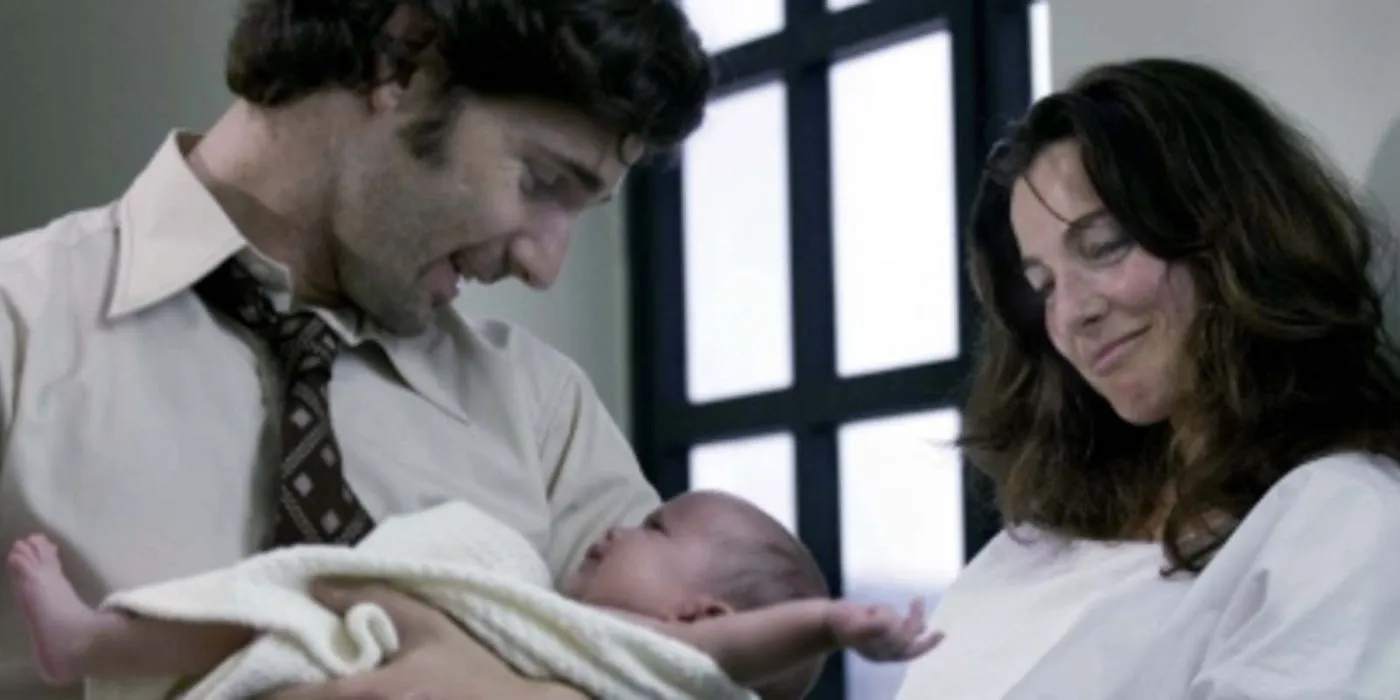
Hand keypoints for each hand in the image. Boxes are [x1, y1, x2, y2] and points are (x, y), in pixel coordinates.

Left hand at [255, 580, 589, 699]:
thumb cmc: (473, 673)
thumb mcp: (428, 627)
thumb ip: (374, 599)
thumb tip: (319, 584)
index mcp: (363, 695)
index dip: (260, 695)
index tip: (234, 686)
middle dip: (284, 697)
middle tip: (259, 691)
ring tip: (296, 692)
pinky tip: (342, 699)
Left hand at [826, 598, 942, 661]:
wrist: (823, 623)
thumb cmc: (854, 624)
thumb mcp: (879, 628)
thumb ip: (900, 628)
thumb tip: (923, 625)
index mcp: (884, 655)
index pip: (911, 652)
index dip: (928, 644)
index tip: (941, 633)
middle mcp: (877, 653)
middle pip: (906, 641)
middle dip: (914, 622)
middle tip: (917, 602)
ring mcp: (868, 643)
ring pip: (894, 626)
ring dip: (888, 612)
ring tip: (875, 608)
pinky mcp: (858, 630)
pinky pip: (878, 621)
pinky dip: (879, 612)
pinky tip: (871, 609)